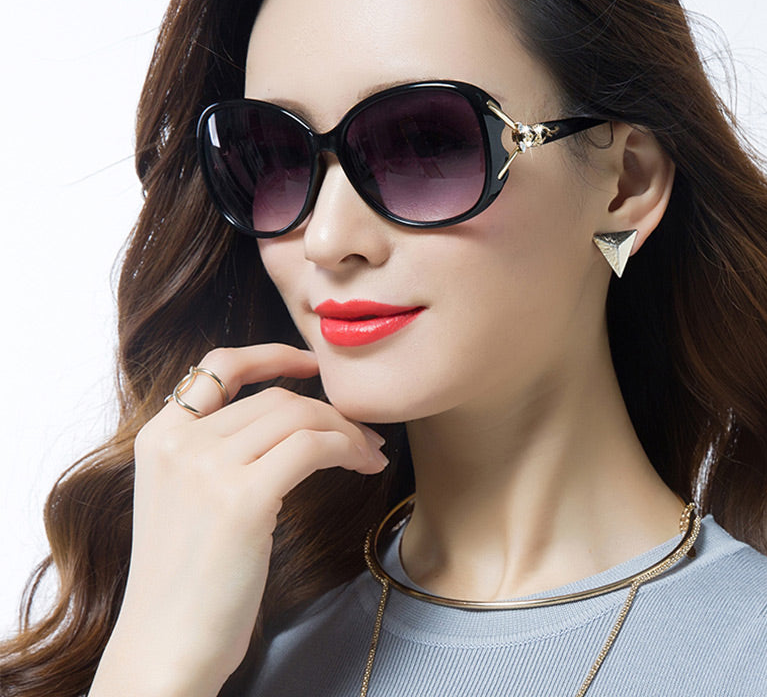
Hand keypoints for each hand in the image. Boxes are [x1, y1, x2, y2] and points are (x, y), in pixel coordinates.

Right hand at [94, 344, 387, 696]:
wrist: (165, 649)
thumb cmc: (187, 581)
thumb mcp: (186, 497)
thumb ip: (218, 451)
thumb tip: (289, 420)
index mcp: (158, 436)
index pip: (220, 365)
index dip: (272, 355)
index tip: (311, 363)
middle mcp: (178, 442)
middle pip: (276, 398)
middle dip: (329, 411)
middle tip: (362, 435)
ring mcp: (207, 467)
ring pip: (300, 416)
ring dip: (347, 430)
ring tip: (369, 454)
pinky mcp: (242, 498)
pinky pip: (313, 446)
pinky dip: (348, 448)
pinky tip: (363, 467)